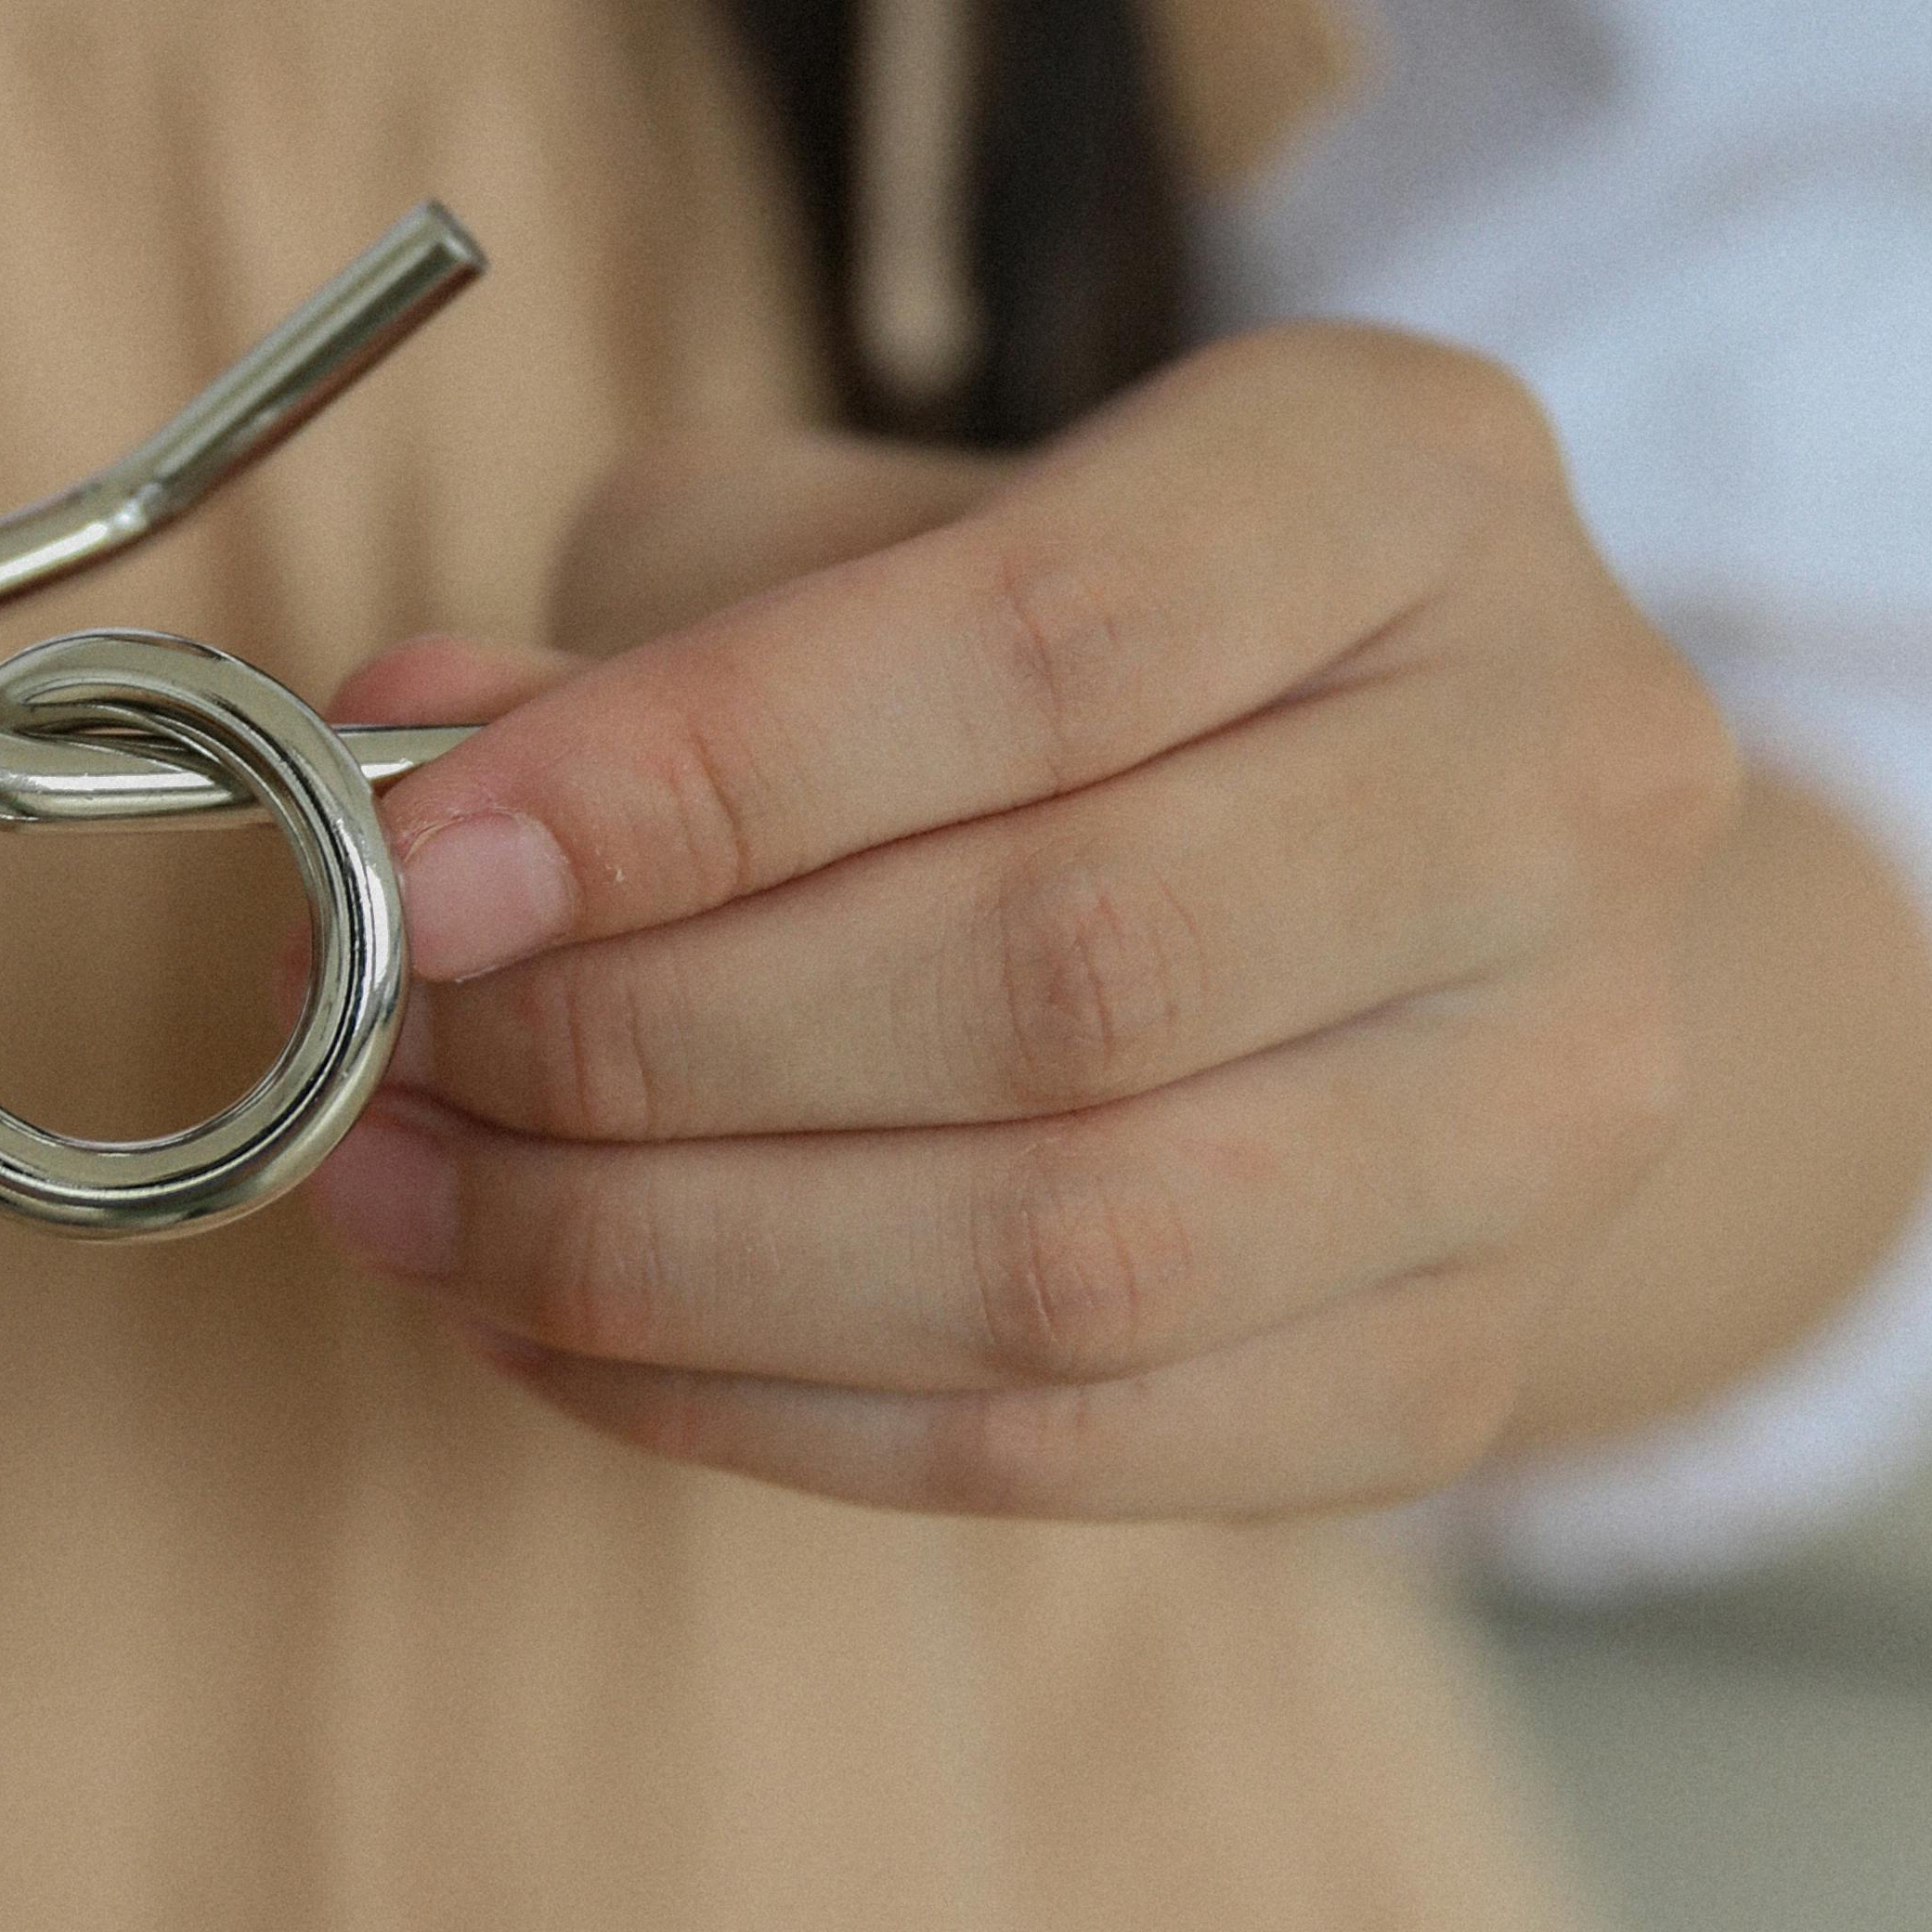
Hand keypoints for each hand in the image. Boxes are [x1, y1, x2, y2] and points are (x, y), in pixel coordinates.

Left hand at [310, 328, 1743, 1519]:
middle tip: (375, 1035)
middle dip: (645, 1034)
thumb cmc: (1076, 650)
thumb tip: (393, 766)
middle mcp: (1557, 784)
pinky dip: (755, 1407)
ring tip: (410, 1191)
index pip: (1047, 645)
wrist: (1421, 857)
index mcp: (1406, 485)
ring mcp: (1548, 1103)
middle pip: (1068, 969)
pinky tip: (550, 1323)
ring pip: (1070, 1253)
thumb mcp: (861, 530)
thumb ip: (645, 634)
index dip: (701, 773)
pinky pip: (1069, 1445)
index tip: (420, 861)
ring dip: (662, 1252)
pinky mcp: (1464, 1363)